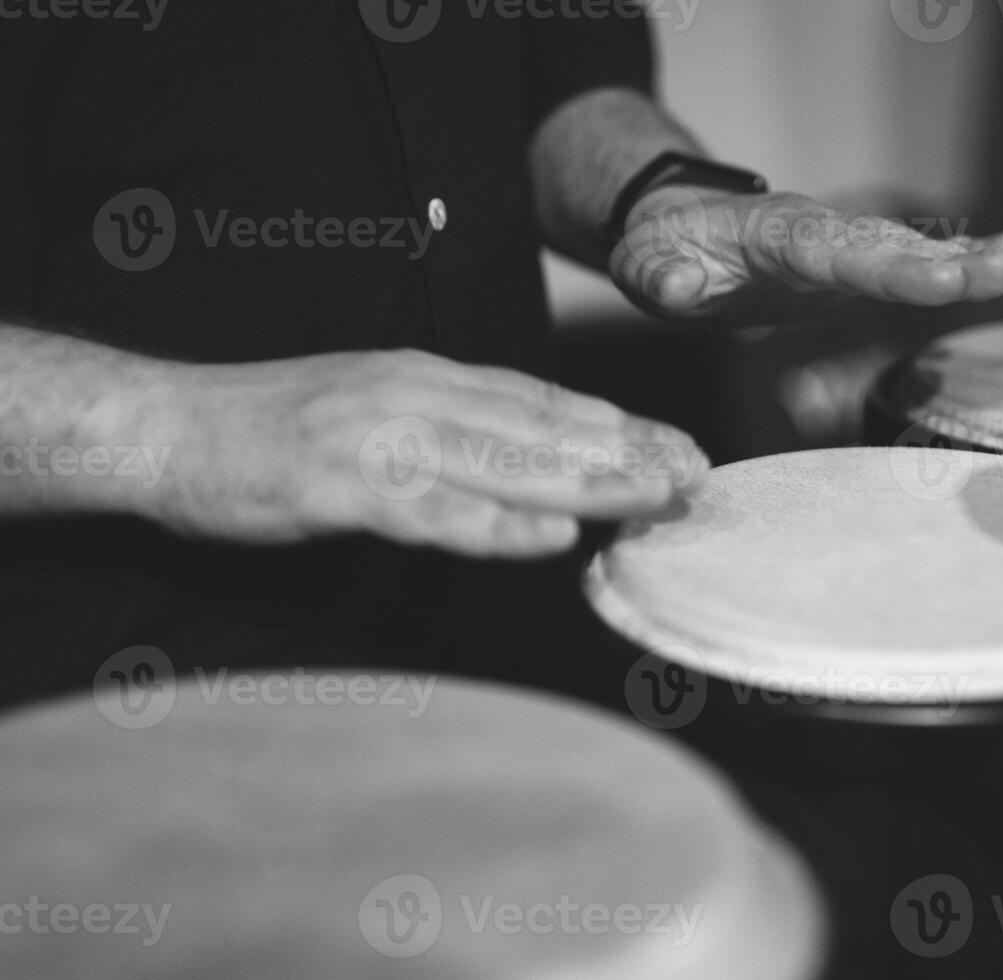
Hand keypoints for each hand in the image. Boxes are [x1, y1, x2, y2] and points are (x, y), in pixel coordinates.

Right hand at [135, 349, 706, 558]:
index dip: (619, 425)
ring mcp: (376, 437)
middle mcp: (416, 395)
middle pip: (540, 427)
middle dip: (625, 452)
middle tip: (695, 475)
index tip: (682, 448)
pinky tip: (547, 541)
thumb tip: (535, 463)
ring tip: (652, 499)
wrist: (168, 424)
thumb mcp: (382, 406)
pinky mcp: (335, 486)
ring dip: (583, 482)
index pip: (545, 400)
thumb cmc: (280, 428)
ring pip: (500, 462)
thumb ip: (455, 429)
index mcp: (430, 376)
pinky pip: (428, 511)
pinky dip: (491, 526)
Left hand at [610, 187, 1002, 322]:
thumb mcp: (642, 264)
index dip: (883, 265)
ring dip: (962, 257)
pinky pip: (907, 257)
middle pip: (884, 246)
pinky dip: (956, 258)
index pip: (829, 250)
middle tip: (1000, 270)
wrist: (680, 230)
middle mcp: (816, 231)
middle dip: (941, 260)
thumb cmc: (665, 249)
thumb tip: (680, 286)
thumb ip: (659, 275)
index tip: (935, 277)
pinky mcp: (852, 263)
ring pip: (905, 247)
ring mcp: (839, 244)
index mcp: (770, 233)